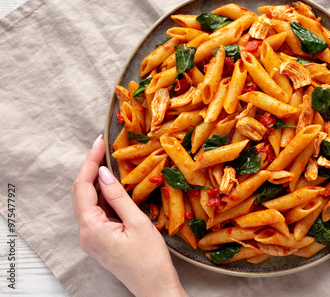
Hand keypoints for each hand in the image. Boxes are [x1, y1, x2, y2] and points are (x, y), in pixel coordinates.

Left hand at [71, 135, 187, 296]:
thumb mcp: (137, 223)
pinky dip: (103, 196)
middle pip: (81, 193)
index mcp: (91, 228)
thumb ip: (118, 197)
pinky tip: (114, 185)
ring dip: (97, 181)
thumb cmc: (150, 259)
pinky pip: (96, 212)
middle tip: (104, 148)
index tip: (99, 142)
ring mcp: (91, 238)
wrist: (155, 288)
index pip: (82, 187)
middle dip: (90, 168)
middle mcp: (85, 233)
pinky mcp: (100, 240)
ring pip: (88, 202)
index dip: (89, 162)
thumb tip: (103, 172)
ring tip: (110, 161)